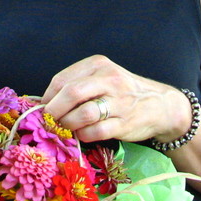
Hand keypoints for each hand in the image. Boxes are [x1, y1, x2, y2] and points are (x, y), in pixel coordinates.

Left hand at [41, 55, 189, 143]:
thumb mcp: (101, 77)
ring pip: (82, 114)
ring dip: (67, 125)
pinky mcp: (125, 123)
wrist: (160, 104)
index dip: (47, 97)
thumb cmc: (121, 91)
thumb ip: (75, 84)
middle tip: (48, 121)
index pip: (62, 80)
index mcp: (98, 64)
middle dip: (54, 110)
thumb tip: (41, 102)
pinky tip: (82, 134)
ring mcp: (119, 102)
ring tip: (65, 128)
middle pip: (71, 93)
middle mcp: (109, 79)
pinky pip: (95, 132)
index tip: (42, 109)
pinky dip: (83, 135)